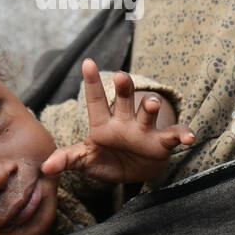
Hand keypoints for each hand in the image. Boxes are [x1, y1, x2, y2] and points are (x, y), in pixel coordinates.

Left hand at [40, 59, 193, 185]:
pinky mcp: (161, 143)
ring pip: (148, 113)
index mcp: (103, 123)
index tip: (87, 62)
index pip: (96, 100)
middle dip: (125, 88)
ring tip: (151, 104)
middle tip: (122, 76)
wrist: (132, 172)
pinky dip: (182, 135)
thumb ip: (68, 159)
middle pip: (124, 100)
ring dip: (150, 107)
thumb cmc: (106, 160)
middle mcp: (125, 121)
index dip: (92, 82)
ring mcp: (144, 130)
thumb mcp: (86, 160)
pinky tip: (189, 137)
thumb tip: (46, 166)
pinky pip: (173, 135)